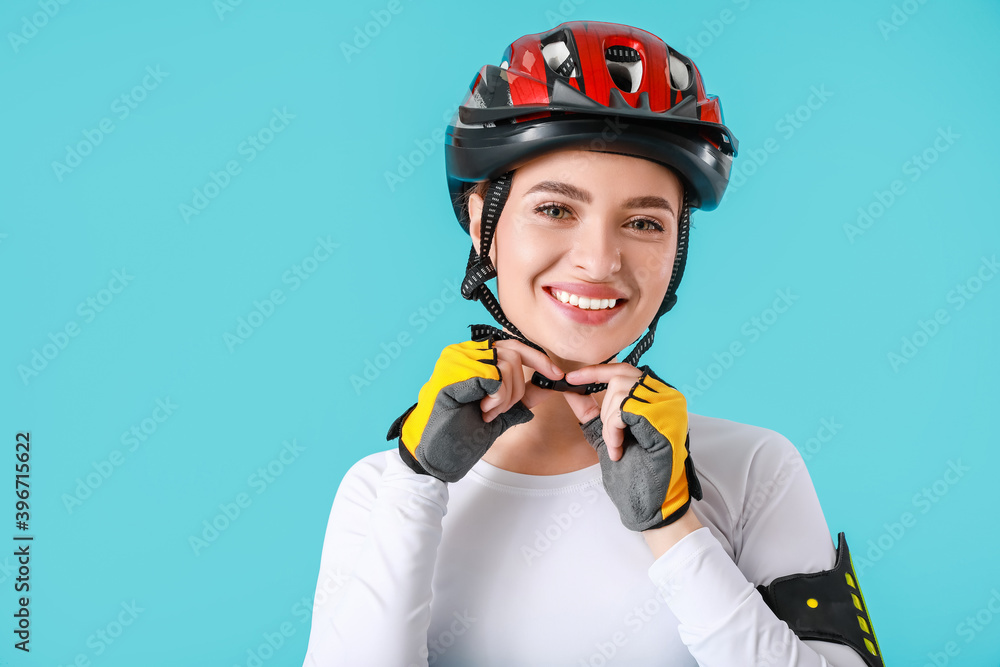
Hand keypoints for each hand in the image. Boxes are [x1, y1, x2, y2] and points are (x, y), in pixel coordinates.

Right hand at [386, 337, 562, 482]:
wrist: (439, 451)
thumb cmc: (461, 431)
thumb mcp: (500, 410)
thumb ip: (522, 395)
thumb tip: (548, 383)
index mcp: (472, 356)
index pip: (513, 345)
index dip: (539, 359)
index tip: (557, 375)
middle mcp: (463, 350)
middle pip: (515, 354)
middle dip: (517, 389)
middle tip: (498, 410)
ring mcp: (458, 357)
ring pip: (508, 366)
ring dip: (505, 398)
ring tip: (485, 412)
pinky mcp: (457, 369)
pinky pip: (497, 378)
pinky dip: (497, 398)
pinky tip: (482, 409)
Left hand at [561, 364, 702, 531]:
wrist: (653, 501)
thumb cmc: (637, 472)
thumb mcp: (608, 434)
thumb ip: (592, 410)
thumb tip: (571, 389)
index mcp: (658, 397)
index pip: (624, 368)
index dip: (595, 371)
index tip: (571, 378)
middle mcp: (668, 395)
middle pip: (620, 376)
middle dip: (604, 406)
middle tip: (609, 435)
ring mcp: (668, 404)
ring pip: (619, 391)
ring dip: (609, 423)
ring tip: (617, 446)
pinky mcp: (662, 416)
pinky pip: (622, 410)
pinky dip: (613, 430)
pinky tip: (619, 449)